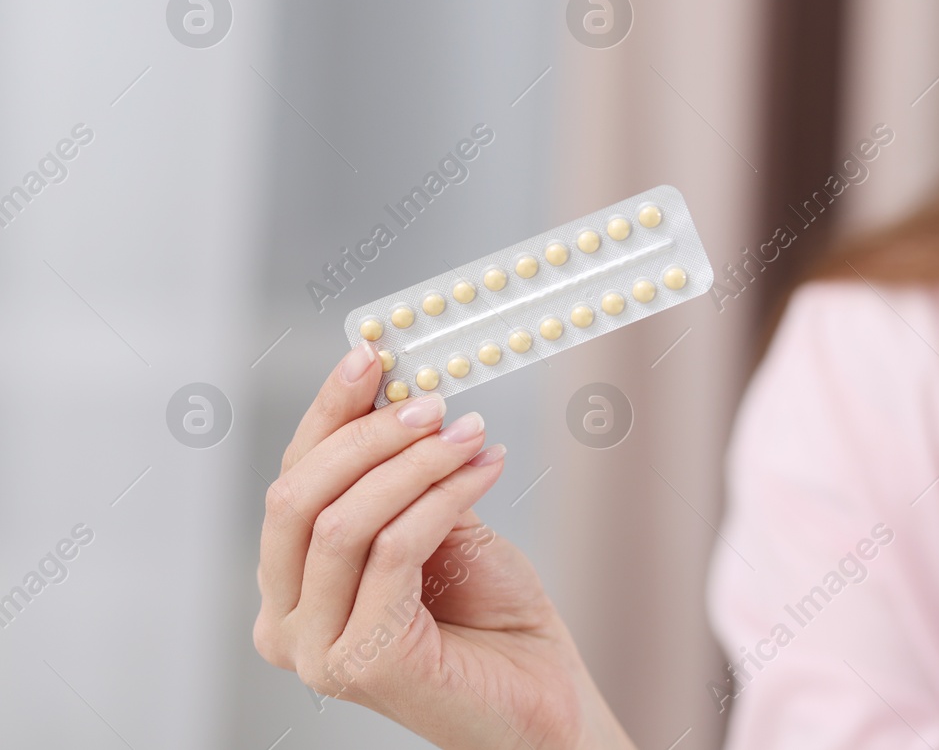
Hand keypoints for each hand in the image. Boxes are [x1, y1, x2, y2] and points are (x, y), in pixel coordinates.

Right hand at [253, 343, 634, 749]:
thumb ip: (400, 475)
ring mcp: (316, 650)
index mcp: (289, 585)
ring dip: (416, 461)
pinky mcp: (362, 664)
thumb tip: (391, 390)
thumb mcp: (436, 522)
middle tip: (433, 401)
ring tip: (472, 433)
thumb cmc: (489, 613)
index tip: (371, 354)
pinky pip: (393, 549)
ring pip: (344, 520)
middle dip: (367, 434)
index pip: (291, 479)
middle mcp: (284, 623)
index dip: (329, 412)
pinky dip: (442, 496)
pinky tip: (485, 469)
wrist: (543, 695)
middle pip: (298, 496)